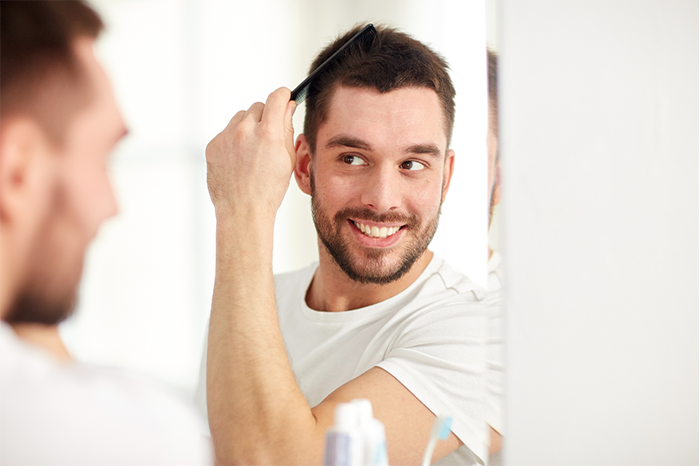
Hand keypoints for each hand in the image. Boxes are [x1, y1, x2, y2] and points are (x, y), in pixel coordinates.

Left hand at [206, 87, 296, 220]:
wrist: (243, 211)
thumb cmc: (269, 190)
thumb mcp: (288, 159)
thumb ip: (287, 128)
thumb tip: (287, 106)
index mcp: (269, 133)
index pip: (276, 97)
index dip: (283, 96)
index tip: (285, 98)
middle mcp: (245, 130)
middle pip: (258, 107)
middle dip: (265, 117)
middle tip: (268, 138)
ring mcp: (226, 137)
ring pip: (240, 118)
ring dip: (248, 127)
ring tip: (252, 152)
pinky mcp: (213, 145)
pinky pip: (226, 133)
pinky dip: (233, 141)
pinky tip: (239, 160)